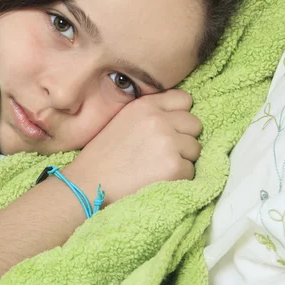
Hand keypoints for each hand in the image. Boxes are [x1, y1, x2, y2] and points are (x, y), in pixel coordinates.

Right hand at [65, 89, 200, 204]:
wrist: (89, 185)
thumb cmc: (103, 157)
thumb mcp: (122, 121)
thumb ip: (148, 114)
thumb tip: (177, 115)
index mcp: (144, 106)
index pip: (184, 99)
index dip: (179, 115)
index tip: (169, 128)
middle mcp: (159, 120)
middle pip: (194, 124)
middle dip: (183, 138)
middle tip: (161, 152)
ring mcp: (168, 143)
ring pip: (195, 149)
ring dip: (182, 159)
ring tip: (155, 167)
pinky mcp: (174, 167)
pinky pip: (191, 171)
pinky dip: (178, 178)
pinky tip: (156, 179)